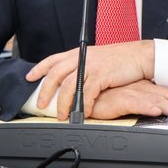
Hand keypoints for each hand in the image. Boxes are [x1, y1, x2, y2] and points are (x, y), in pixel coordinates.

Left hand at [26, 40, 154, 119]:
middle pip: (56, 73)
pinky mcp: (101, 75)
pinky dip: (84, 105)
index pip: (53, 59)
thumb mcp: (96, 58)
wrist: (138, 55)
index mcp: (78, 52)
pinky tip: (85, 112)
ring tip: (62, 115)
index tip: (30, 77)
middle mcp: (82, 57)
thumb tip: (71, 78)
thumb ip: (82, 65)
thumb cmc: (120, 58)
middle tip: (41, 104)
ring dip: (63, 103)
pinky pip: (87, 93)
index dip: (40, 68)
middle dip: (46, 90)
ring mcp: (91, 65)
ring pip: (68, 85)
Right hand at [89, 80, 167, 119]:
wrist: (90, 95)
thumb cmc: (105, 96)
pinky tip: (155, 111)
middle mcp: (139, 87)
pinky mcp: (121, 100)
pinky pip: (136, 103)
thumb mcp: (126, 97)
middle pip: (163, 94)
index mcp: (141, 86)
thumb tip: (154, 106)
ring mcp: (130, 92)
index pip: (164, 90)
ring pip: (153, 98)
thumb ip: (140, 100)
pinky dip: (146, 107)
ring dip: (166, 104)